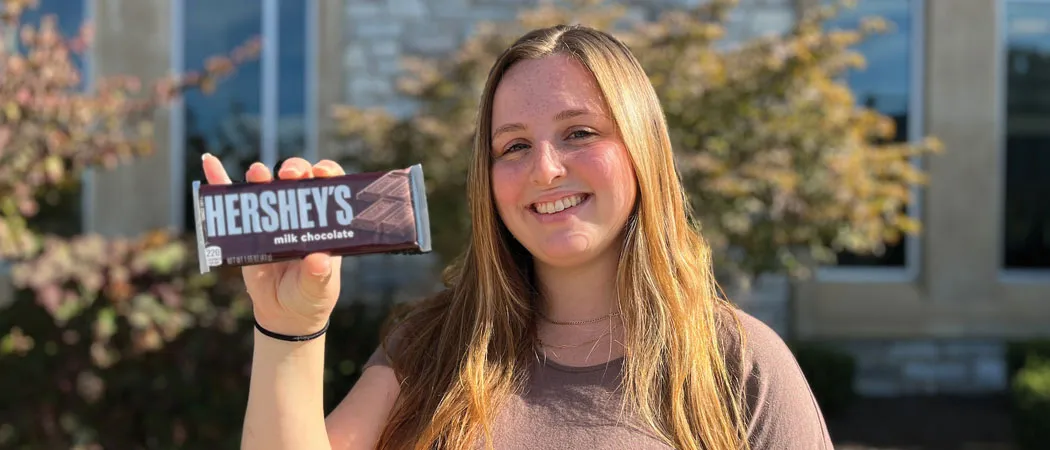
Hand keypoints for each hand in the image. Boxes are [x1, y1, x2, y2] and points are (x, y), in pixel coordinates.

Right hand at [201, 154, 343, 335]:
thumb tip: (317, 261)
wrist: (284, 313)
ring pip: (266, 185)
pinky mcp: (247, 228)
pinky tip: (209, 163)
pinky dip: (219, 180)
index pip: (329, 185)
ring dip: (260, 174)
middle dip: (293, 169)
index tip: (320, 173)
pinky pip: (230, 200)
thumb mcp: (318, 288)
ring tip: (257, 174)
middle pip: (297, 178)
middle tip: (289, 175)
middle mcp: (300, 212)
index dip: (326, 172)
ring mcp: (272, 217)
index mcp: (325, 220)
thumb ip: (319, 276)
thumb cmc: (310, 295)